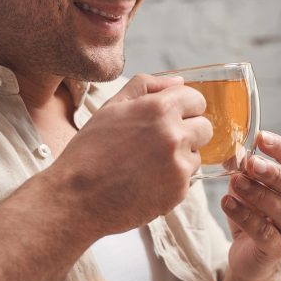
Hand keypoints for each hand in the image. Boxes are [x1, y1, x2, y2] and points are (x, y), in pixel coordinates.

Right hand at [47, 74, 212, 238]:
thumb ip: (147, 86)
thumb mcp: (111, 107)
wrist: (76, 198)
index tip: (171, 117)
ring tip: (146, 165)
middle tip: (159, 142)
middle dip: (187, 132)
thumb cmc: (90, 150)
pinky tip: (145, 182)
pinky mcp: (179, 192)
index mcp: (159, 109)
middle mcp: (175, 135)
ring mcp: (179, 166)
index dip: (184, 108)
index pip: (197, 100)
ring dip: (179, 158)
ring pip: (196, 155)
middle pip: (205, 128)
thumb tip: (180, 82)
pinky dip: (171, 180)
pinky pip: (187, 180)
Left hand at [221, 131, 280, 280]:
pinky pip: (264, 232)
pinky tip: (228, 203)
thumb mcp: (249, 187)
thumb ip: (244, 170)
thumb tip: (232, 153)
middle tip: (252, 163)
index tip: (261, 137)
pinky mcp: (278, 250)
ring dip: (258, 193)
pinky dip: (245, 216)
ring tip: (236, 182)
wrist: (250, 256)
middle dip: (276, 173)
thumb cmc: (254, 214)